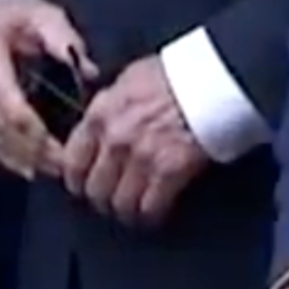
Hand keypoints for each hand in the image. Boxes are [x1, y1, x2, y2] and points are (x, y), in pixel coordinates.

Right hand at [0, 0, 88, 179]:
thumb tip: (88, 73)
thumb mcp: (46, 15)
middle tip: (63, 166)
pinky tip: (27, 166)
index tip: (61, 146)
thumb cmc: (20, 14)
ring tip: (51, 170)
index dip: (33, 128)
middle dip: (31, 149)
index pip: (6, 99)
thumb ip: (65, 41)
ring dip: (19, 157)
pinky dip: (4, 154)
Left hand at [58, 54, 205, 228]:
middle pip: (95, 189)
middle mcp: (114, 138)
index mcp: (101, 113)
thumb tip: (101, 125)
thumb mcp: (131, 79)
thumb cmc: (178, 73)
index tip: (83, 186)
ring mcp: (141, 157)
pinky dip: (152, 215)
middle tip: (112, 202)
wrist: (216, 76)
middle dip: (103, 199)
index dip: (77, 180)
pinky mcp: (169, 172)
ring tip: (135, 211)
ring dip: (127, 211)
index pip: (72, 161)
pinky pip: (150, 207)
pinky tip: (156, 213)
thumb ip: (111, 105)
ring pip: (120, 203)